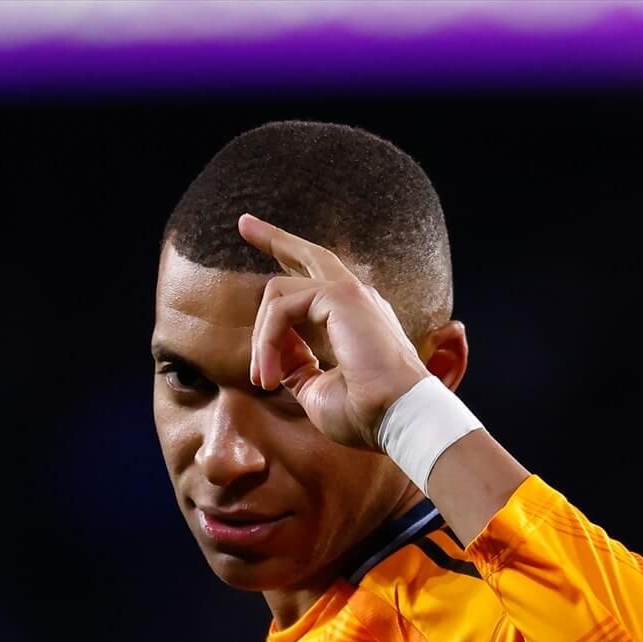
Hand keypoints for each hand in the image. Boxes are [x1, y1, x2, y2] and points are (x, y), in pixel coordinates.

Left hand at [239, 212, 430, 450]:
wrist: (398, 418)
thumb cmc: (366, 414)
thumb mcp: (317, 390)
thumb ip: (295, 366)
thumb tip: (271, 353)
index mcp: (353, 319)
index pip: (315, 285)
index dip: (287, 279)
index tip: (267, 269)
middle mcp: (354, 299)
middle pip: (307, 255)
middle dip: (272, 237)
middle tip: (244, 222)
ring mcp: (349, 292)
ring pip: (278, 294)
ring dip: (260, 340)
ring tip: (263, 380)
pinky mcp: (340, 296)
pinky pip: (281, 309)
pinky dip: (266, 342)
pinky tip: (270, 375)